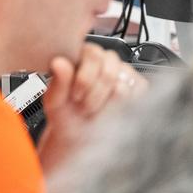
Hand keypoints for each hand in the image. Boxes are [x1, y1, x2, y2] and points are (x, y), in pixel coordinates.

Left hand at [37, 43, 145, 171]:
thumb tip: (60, 63)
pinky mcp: (137, 85)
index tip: (75, 96)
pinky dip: (124, 107)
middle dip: (95, 96)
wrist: (80, 137)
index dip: (85, 79)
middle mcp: (104, 59)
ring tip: (96, 110)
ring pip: (123, 86)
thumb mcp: (55, 102)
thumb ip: (58, 82)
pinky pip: (137, 94)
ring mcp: (123, 71)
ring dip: (108, 105)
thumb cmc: (67, 116)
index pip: (93, 55)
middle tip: (85, 107)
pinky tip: (112, 109)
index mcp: (81, 55)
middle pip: (109, 73)